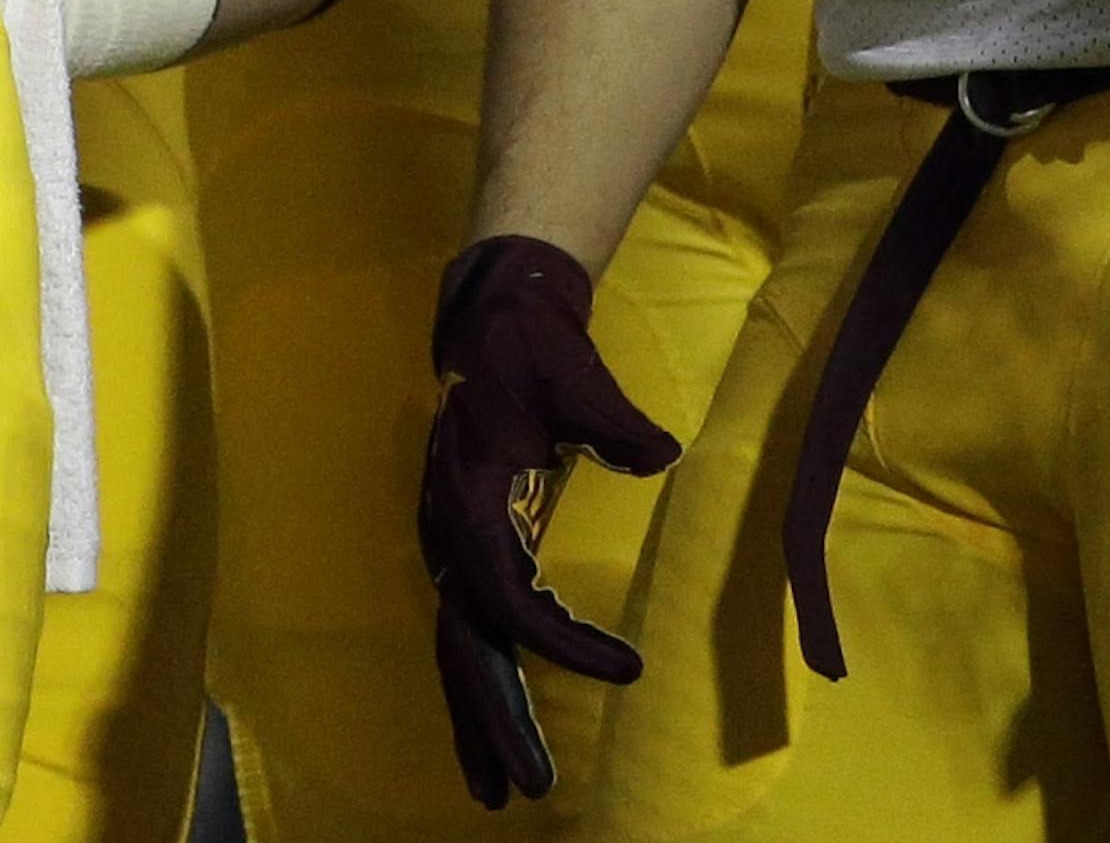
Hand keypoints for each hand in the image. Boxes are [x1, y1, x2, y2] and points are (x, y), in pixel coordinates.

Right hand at [419, 235, 679, 807]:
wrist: (495, 320)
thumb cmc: (534, 347)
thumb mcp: (573, 372)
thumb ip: (612, 418)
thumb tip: (660, 453)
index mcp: (471, 498)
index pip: (510, 596)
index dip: (563, 642)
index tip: (628, 669)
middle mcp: (449, 531)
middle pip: (468, 643)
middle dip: (494, 718)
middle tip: (528, 788)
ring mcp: (451, 541)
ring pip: (460, 645)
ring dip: (479, 715)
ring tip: (500, 788)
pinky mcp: (467, 543)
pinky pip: (472, 627)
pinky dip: (483, 679)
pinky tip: (499, 722)